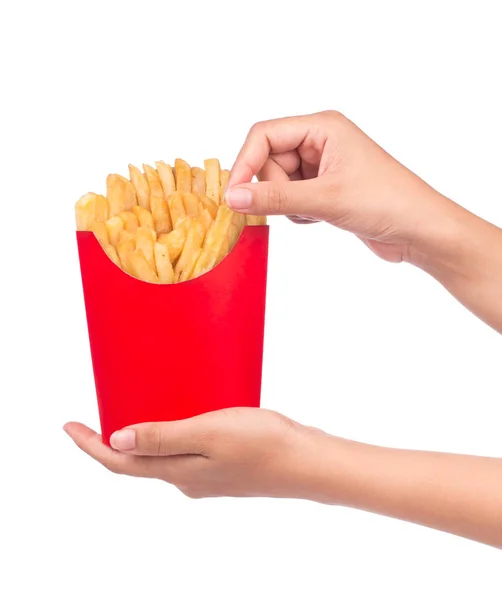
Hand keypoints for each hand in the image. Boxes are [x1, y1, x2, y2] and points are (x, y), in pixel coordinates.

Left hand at [63, 408, 321, 498]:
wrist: (307, 461)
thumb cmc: (262, 445)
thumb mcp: (207, 433)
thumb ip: (161, 438)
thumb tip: (116, 441)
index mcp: (177, 472)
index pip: (119, 462)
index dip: (89, 445)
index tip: (69, 425)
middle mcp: (187, 478)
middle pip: (138, 461)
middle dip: (113, 439)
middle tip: (100, 409)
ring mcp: (207, 474)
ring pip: (163, 455)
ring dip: (144, 434)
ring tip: (138, 405)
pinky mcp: (224, 465)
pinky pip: (186, 449)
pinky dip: (172, 432)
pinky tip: (184, 413)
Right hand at [225, 110, 457, 263]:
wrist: (419, 231)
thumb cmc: (387, 203)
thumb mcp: (326, 199)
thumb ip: (276, 198)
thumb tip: (233, 198)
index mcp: (322, 127)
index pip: (264, 134)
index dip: (245, 164)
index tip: (234, 196)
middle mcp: (320, 141)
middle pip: (268, 160)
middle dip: (272, 188)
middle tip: (295, 206)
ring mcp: (322, 166)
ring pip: (277, 182)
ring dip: (286, 203)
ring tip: (315, 211)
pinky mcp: (324, 189)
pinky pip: (290, 198)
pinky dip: (297, 212)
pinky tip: (320, 218)